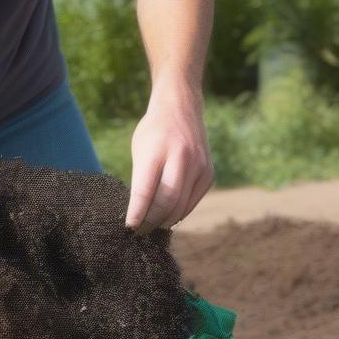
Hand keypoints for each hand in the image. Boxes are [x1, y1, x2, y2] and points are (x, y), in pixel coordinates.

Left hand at [126, 82, 212, 233]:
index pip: (144, 191)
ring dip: (164, 221)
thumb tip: (139, 215)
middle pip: (166, 203)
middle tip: (140, 232)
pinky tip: (167, 216)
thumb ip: (141, 180)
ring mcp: (199, 166)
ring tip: (151, 227)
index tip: (129, 227)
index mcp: (157, 150)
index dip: (136, 214)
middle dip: (151, 222)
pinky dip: (178, 213)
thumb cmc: (153, 132)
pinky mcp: (208, 174)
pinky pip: (191, 203)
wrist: (181, 107)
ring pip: (180, 207)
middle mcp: (181, 158)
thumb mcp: (139, 150)